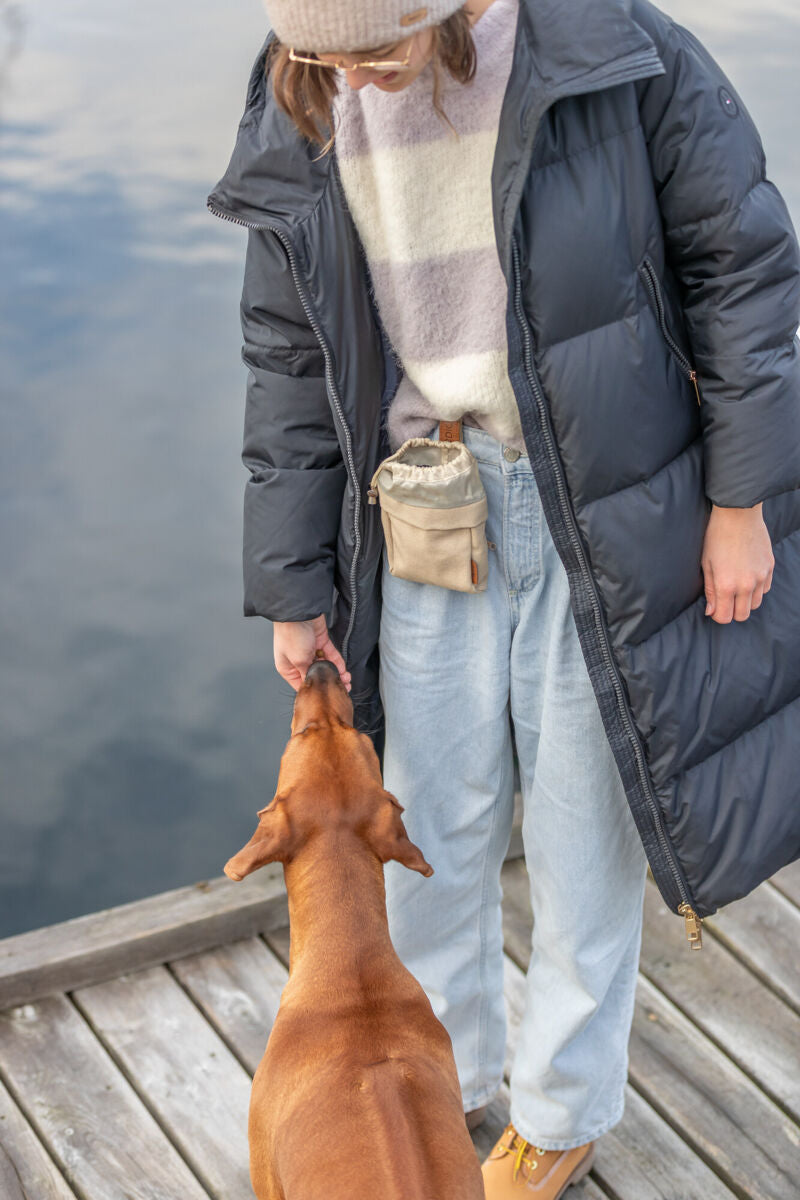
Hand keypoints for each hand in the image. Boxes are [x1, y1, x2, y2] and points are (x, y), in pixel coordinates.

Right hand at [273, 615, 351, 691]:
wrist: (300, 612)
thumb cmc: (291, 634)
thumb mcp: (298, 661)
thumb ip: (307, 674)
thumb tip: (314, 684)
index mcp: (288, 668)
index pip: (301, 685)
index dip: (314, 691)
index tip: (327, 697)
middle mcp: (298, 660)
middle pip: (316, 675)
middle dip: (329, 682)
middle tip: (342, 689)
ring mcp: (310, 651)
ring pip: (325, 665)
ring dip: (336, 672)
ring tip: (346, 679)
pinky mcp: (320, 641)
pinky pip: (330, 655)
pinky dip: (337, 662)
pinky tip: (344, 670)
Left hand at [701, 502, 773, 622]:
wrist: (738, 514)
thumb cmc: (716, 537)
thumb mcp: (707, 564)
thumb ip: (710, 590)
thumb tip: (710, 611)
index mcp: (726, 585)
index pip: (724, 617)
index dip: (717, 615)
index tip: (714, 606)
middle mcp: (746, 585)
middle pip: (742, 615)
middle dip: (732, 611)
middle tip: (725, 599)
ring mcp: (761, 576)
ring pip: (755, 604)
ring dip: (745, 601)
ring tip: (736, 586)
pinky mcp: (770, 567)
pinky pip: (765, 589)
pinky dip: (756, 589)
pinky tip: (747, 576)